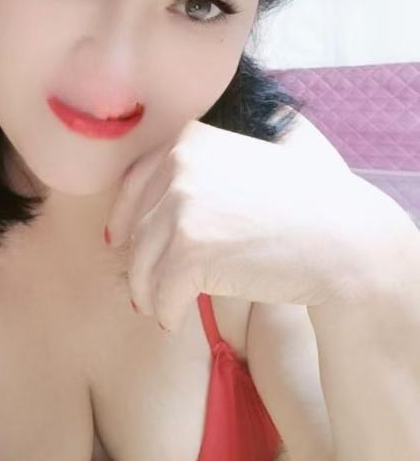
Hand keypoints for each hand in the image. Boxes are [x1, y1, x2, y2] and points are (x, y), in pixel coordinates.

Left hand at [104, 117, 395, 331]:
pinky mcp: (189, 252)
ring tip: (160, 309)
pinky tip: (176, 321)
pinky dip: (166, 312)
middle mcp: (181, 166)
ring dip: (148, 293)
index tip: (117, 239)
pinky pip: (162, 293)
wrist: (342, 240)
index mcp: (192, 140)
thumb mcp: (246, 164)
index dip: (124, 216)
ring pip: (143, 263)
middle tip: (143, 290)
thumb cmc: (304, 207)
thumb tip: (155, 206)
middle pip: (139, 226)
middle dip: (140, 263)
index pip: (136, 181)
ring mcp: (182, 208)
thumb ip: (202, 171)